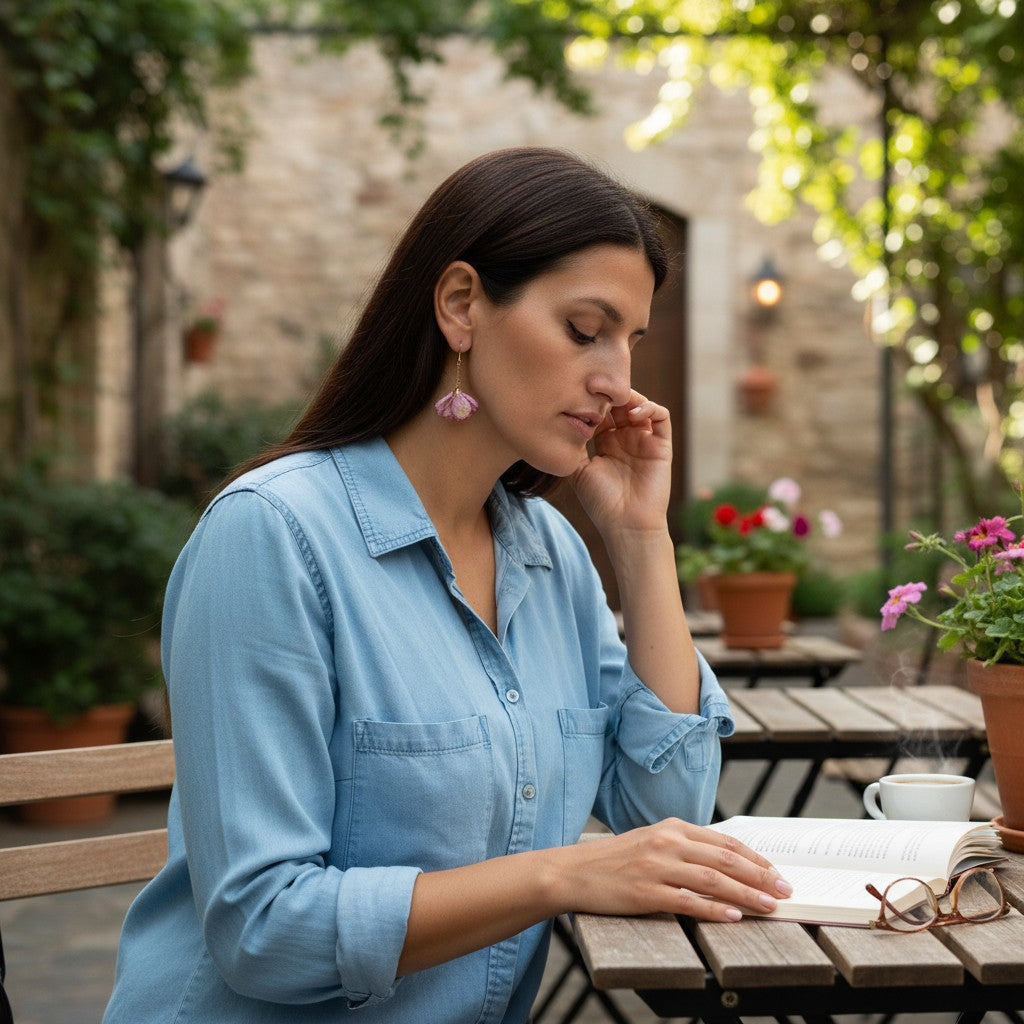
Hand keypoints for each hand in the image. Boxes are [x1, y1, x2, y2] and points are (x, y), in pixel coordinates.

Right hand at [558, 818, 792, 921]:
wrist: (574, 871)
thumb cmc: (616, 860)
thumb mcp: (653, 841)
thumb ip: (685, 847)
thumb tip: (727, 864)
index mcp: (672, 828)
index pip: (725, 842)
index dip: (756, 858)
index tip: (778, 873)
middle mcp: (667, 842)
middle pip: (725, 859)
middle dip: (761, 876)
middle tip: (785, 891)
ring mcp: (656, 867)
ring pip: (712, 880)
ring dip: (746, 894)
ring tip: (770, 906)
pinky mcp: (645, 892)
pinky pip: (687, 901)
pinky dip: (714, 909)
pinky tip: (733, 916)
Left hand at [569, 391, 671, 540]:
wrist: (626, 525)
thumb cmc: (601, 503)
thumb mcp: (578, 471)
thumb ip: (572, 447)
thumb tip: (561, 421)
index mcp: (606, 443)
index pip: (601, 411)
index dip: (592, 401)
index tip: (580, 394)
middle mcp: (626, 438)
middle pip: (620, 404)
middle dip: (610, 395)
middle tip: (598, 388)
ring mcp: (644, 440)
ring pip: (640, 404)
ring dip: (629, 397)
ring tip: (616, 399)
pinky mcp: (662, 445)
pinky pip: (661, 416)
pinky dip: (650, 407)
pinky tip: (633, 413)